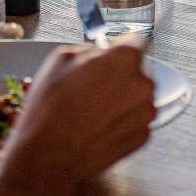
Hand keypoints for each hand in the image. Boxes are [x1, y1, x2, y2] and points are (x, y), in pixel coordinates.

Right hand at [0, 42, 154, 194]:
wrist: (49, 156)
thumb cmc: (52, 108)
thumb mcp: (62, 59)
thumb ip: (91, 50)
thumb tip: (100, 53)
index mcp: (125, 58)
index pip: (137, 39)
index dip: (120, 46)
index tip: (113, 53)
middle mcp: (143, 84)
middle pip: (138, 70)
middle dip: (120, 74)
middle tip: (95, 84)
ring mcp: (145, 113)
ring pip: (137, 95)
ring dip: (122, 98)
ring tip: (93, 109)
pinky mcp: (143, 137)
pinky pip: (135, 119)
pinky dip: (122, 120)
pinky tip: (98, 125)